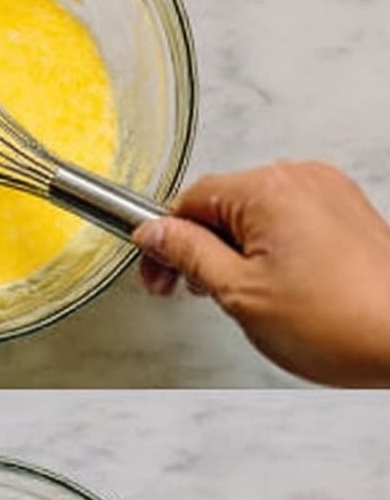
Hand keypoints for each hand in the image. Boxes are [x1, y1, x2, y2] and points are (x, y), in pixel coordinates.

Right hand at [133, 161, 389, 385]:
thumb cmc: (339, 321)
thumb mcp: (237, 292)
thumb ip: (188, 254)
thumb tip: (154, 233)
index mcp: (268, 189)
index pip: (191, 199)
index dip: (165, 240)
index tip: (157, 270)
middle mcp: (301, 179)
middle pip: (223, 203)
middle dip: (200, 247)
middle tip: (192, 290)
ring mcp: (328, 193)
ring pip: (255, 214)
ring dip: (234, 251)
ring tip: (240, 296)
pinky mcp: (345, 214)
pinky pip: (289, 221)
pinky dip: (270, 250)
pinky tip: (273, 288)